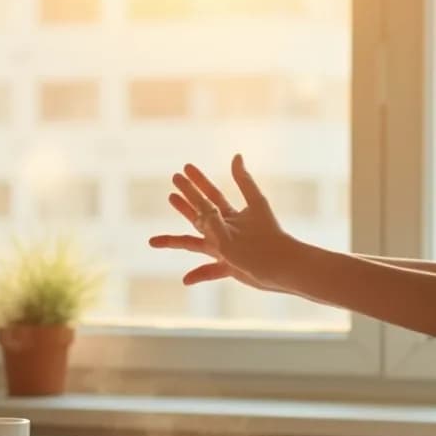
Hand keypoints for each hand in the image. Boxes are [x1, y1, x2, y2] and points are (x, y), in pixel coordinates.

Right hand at [148, 155, 296, 289]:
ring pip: (194, 244)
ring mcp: (225, 249)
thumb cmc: (271, 234)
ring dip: (174, 241)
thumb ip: (243, 182)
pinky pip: (210, 271)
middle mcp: (225, 230)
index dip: (198, 182)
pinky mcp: (228, 267)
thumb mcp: (256, 204)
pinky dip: (198, 274)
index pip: (210, 195)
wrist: (282, 262)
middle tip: (172, 182)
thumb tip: (236, 156)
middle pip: (200, 213)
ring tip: (152, 240)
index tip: (185, 168)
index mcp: (231, 215)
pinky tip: (185, 279)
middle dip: (186, 199)